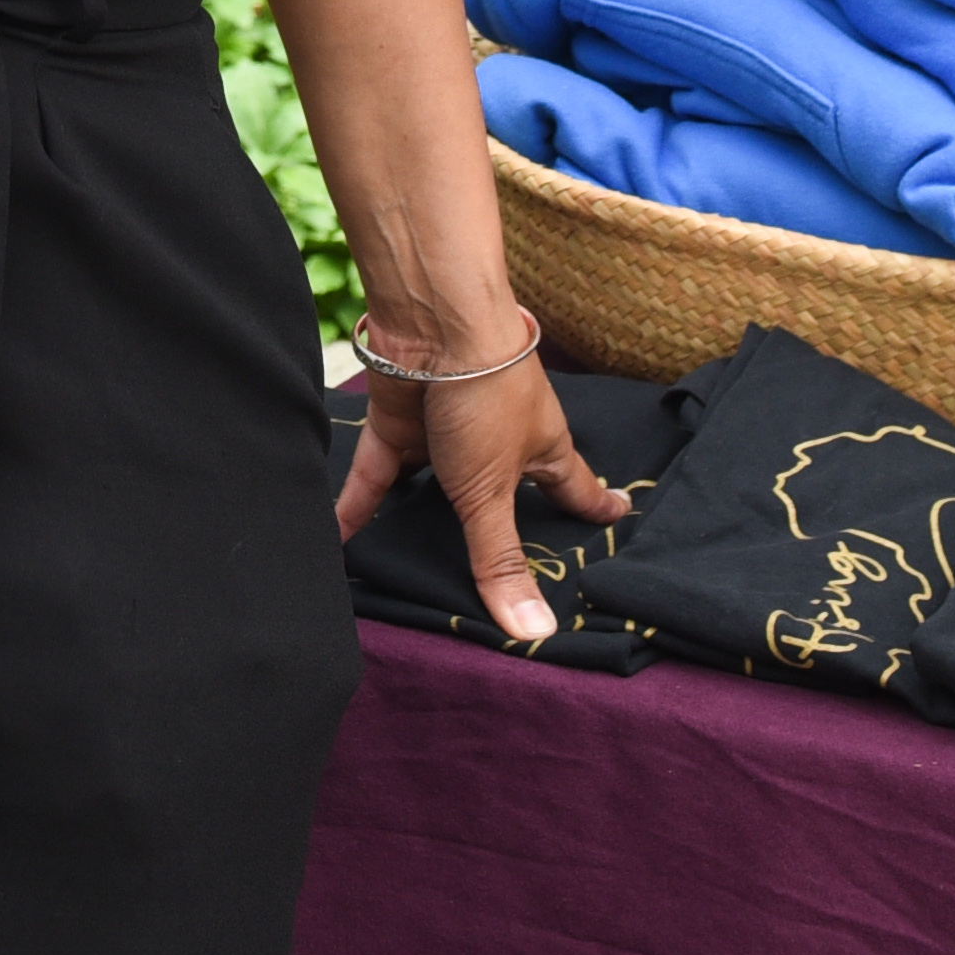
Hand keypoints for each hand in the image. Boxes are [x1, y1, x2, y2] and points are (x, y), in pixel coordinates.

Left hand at [328, 310, 625, 649]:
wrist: (431, 321)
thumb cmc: (484, 394)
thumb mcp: (494, 491)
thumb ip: (502, 559)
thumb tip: (536, 633)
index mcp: (541, 448)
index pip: (575, 488)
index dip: (595, 506)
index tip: (617, 513)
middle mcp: (496, 439)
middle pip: (500, 490)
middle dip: (498, 519)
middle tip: (499, 559)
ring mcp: (445, 429)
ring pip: (432, 482)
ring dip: (419, 515)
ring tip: (404, 564)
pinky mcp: (400, 419)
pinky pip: (376, 472)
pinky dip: (356, 503)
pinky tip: (337, 538)